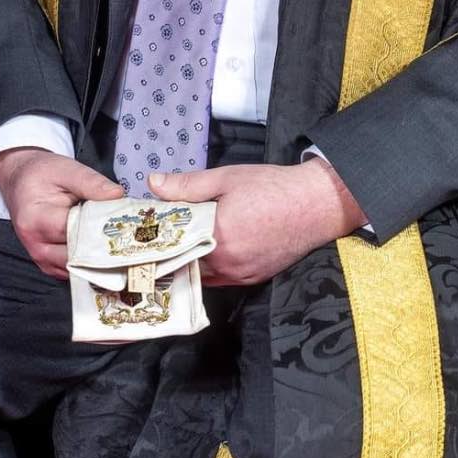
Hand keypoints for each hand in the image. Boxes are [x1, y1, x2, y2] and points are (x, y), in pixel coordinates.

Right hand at [0, 147, 121, 278]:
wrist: (21, 180)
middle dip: (103, 246)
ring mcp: (41, 258)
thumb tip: (117, 196)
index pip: (77, 233)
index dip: (102, 228)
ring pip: (78, 267)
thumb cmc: (41, 174)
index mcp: (37, 220)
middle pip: (78, 255)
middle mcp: (37, 245)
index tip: (125, 223)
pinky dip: (89, 261)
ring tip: (117, 240)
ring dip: (98, 256)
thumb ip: (92, 183)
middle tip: (128, 234)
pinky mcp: (48, 264)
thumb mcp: (67, 169)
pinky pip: (73, 269)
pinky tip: (103, 247)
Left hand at [148, 158, 367, 286]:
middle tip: (154, 238)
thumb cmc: (273, 187)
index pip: (173, 244)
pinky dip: (209, 267)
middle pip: (185, 263)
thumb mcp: (228, 177)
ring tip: (176, 243)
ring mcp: (241, 275)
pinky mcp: (253, 279)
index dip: (156, 238)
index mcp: (217, 236)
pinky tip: (205, 250)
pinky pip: (221, 279)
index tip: (141, 232)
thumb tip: (153, 183)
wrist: (317, 204)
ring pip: (202, 274)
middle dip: (170, 251)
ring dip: (189, 261)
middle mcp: (227, 263)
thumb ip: (188, 185)